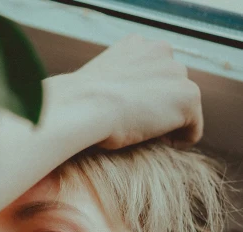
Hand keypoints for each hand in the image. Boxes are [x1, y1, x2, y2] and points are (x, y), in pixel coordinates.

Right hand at [70, 33, 202, 149]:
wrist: (83, 107)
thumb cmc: (80, 105)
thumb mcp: (98, 85)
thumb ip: (118, 84)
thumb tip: (120, 105)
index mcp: (137, 45)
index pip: (156, 72)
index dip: (147, 97)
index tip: (134, 115)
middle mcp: (161, 51)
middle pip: (172, 86)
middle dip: (161, 107)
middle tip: (141, 127)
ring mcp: (177, 73)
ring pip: (183, 106)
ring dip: (170, 122)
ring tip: (149, 136)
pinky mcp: (188, 97)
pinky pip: (193, 128)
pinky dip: (182, 140)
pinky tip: (163, 145)